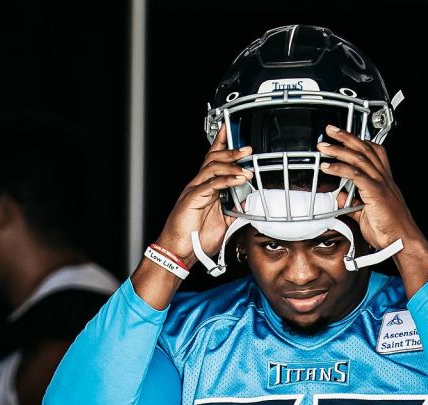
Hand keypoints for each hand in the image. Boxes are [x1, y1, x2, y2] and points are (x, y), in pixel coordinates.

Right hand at [158, 124, 251, 262]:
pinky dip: (226, 180)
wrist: (179, 250)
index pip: (213, 159)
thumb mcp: (222, 223)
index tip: (230, 130)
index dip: (221, 143)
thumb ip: (233, 211)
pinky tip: (238, 180)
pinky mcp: (193, 198)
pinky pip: (211, 184)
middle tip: (247, 148)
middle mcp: (199, 185)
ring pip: (212, 167)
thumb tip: (247, 204)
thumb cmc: (195, 238)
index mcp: (205, 188)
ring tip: (247, 168)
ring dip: (232, 165)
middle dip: (231, 151)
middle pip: (214, 158)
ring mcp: (194, 190)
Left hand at [318, 125, 423, 249]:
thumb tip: (339, 198)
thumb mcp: (365, 215)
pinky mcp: (375, 192)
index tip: (345, 136)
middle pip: (365, 149)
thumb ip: (352, 204)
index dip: (359, 141)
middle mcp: (384, 179)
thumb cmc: (389, 230)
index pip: (374, 152)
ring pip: (359, 158)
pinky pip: (355, 175)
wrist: (401, 241)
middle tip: (331, 130)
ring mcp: (381, 184)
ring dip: (339, 149)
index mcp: (384, 181)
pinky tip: (327, 166)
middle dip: (346, 137)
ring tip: (324, 146)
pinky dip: (339, 168)